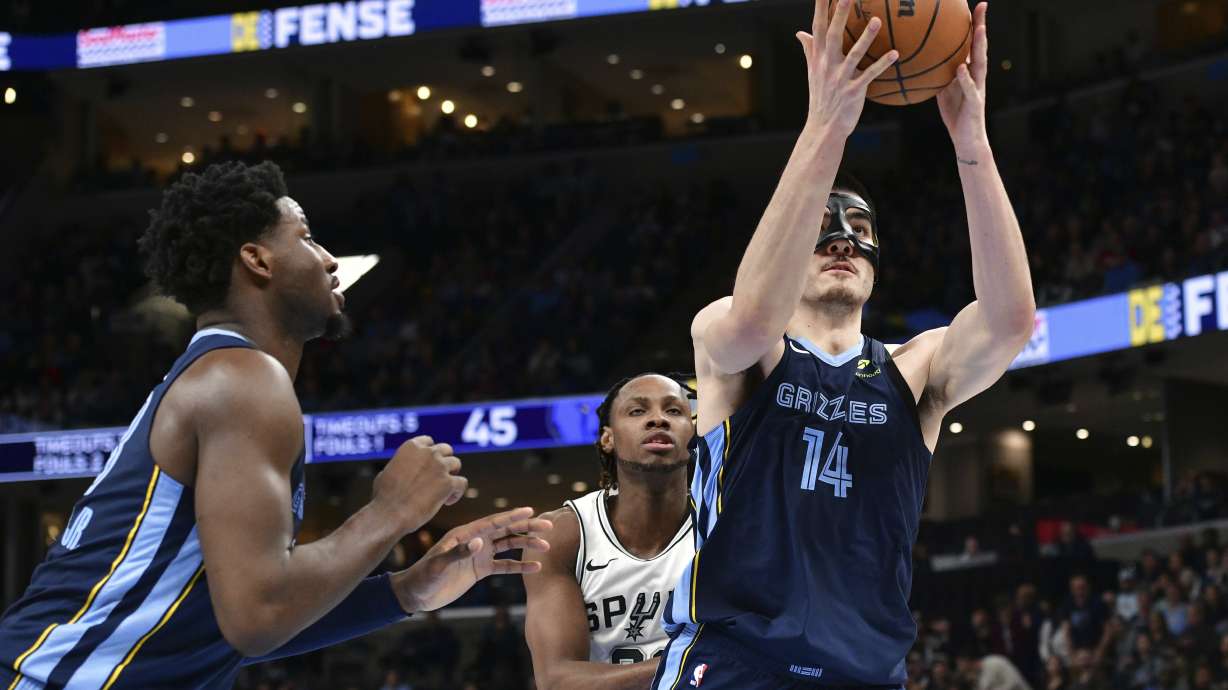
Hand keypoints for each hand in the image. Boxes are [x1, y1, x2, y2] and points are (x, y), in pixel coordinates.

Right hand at [371, 435, 466, 533]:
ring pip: (456, 464)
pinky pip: (462, 483)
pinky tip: (448, 501)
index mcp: (411, 447)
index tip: (429, 465)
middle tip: (439, 477)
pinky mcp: (448, 483)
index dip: (431, 454)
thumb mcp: (386, 472)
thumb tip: (403, 468)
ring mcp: (440, 466)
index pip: (429, 441)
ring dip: (451, 475)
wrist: (389, 513)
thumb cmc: (383, 497)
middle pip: (446, 449)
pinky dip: (457, 492)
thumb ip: (400, 465)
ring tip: (444, 491)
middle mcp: (428, 453)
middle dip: (444, 462)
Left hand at [391, 507, 551, 612]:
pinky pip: (504, 565)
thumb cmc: (423, 576)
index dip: (512, 516)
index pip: (493, 522)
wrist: (416, 594)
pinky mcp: (480, 569)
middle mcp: (475, 540)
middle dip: (527, 527)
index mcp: (466, 534)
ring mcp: (479, 554)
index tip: (530, 511)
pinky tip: (535, 567)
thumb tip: (479, 542)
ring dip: (526, 544)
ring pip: (508, 546)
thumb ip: (458, 553)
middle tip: (548, 526)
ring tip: (546, 546)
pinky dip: (519, 565)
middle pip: (506, 530)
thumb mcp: (438, 565)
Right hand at [796, 0, 898, 137]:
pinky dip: (882, 65)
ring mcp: (840, 79)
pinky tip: (895, 53)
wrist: (824, 127)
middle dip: (839, 15)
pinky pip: (869, 75)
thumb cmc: (821, 97)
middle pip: (833, 36)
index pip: (817, 28)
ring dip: (866, 37)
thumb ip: (809, 49)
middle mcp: (827, 66)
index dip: (820, 8)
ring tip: (876, 20)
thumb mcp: (812, 71)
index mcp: (817, 59)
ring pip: (853, 54)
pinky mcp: (853, 91)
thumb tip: (800, 33)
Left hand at [937, 2, 988, 152]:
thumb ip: (938, 74)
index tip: (972, 5)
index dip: (973, 24)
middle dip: (981, 26)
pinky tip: (961, 68)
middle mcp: (977, 76)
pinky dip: (966, 78)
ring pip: (981, 64)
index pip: (971, 44)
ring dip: (980, 46)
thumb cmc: (956, 113)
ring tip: (978, 29)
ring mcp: (978, 88)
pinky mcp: (975, 103)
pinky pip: (970, 89)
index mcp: (970, 71)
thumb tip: (920, 60)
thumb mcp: (943, 89)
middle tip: (982, 6)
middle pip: (980, 46)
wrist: (966, 139)